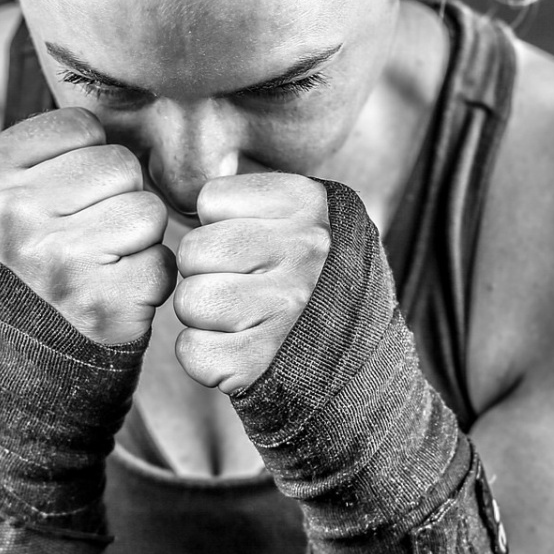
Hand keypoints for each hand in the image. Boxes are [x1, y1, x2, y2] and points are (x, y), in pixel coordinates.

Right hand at [0, 108, 174, 346]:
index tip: (58, 197)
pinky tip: (112, 289)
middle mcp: (9, 217)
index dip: (85, 159)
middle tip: (83, 232)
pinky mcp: (99, 305)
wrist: (22, 347)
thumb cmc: (32, 248)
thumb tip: (132, 83)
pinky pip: (162, 262)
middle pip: (120, 165)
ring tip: (99, 259)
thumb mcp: (10, 183)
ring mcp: (54, 263)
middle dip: (116, 195)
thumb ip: (51, 140)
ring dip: (137, 236)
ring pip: (147, 210)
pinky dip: (148, 278)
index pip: (84, 126)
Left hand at [172, 172, 333, 392]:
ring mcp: (286, 310)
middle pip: (193, 251)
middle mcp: (303, 253)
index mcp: (309, 205)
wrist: (367, 362)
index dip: (219, 228)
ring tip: (245, 321)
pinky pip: (192, 351)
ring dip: (205, 317)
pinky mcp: (263, 362)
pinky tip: (241, 352)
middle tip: (243, 291)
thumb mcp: (312, 221)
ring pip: (189, 301)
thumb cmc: (322, 285)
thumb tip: (187, 191)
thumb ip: (258, 202)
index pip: (211, 200)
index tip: (250, 250)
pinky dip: (206, 357)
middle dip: (206, 274)